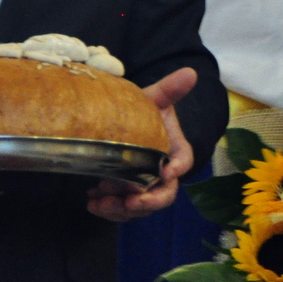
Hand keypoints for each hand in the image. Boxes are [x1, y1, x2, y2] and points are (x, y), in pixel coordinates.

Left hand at [87, 68, 196, 222]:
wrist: (125, 121)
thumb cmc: (144, 110)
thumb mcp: (155, 98)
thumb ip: (170, 89)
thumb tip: (190, 72)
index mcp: (175, 150)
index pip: (183, 161)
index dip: (177, 169)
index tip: (166, 171)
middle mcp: (163, 174)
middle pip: (164, 195)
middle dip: (148, 202)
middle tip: (131, 202)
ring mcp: (144, 186)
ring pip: (140, 206)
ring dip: (121, 209)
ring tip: (99, 203)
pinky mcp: (126, 193)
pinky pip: (121, 208)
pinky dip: (107, 208)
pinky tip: (92, 201)